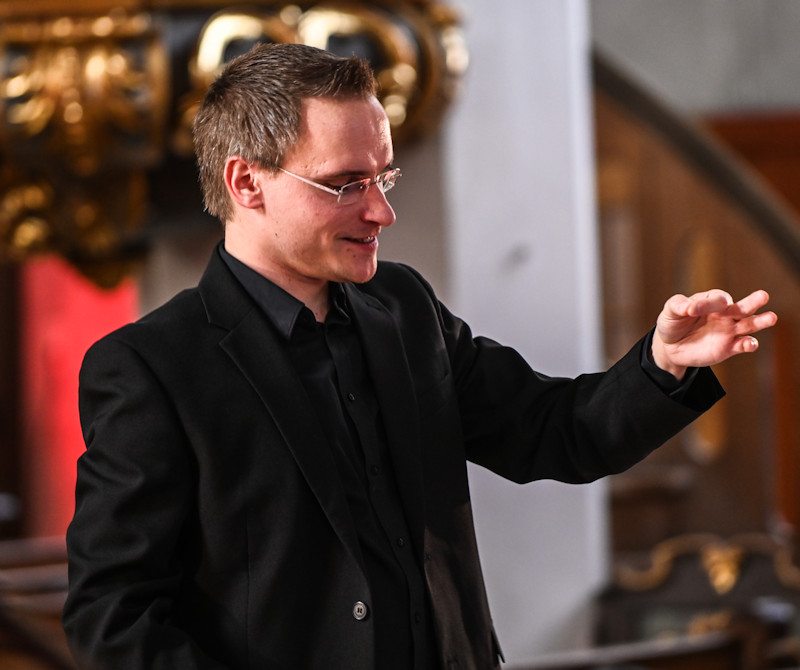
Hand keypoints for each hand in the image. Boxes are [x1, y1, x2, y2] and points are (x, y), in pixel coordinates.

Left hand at [651, 289, 777, 379]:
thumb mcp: (671, 311)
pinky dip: (749, 344)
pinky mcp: (729, 347)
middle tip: (763, 296)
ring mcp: (729, 330)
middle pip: (742, 307)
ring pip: (749, 325)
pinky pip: (743, 345)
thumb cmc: (672, 323)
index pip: (718, 298)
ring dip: (760, 321)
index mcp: (711, 301)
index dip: (709, 303)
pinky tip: (750, 343)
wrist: (670, 347)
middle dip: (753, 301)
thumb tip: (691, 307)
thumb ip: (679, 306)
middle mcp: (725, 314)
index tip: (693, 310)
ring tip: (771, 318)